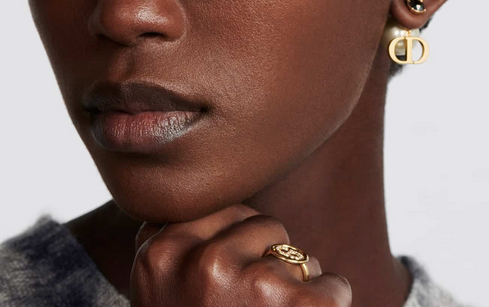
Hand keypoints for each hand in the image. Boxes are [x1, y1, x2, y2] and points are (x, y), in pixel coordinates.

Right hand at [130, 203, 351, 305]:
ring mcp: (240, 277)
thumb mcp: (167, 297)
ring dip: (296, 289)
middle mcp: (192, 259)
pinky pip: (332, 283)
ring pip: (295, 251)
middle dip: (266, 261)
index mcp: (156, 255)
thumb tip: (208, 192)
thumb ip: (180, 248)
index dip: (231, 248)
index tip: (221, 291)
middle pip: (258, 222)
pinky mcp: (289, 301)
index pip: (216, 211)